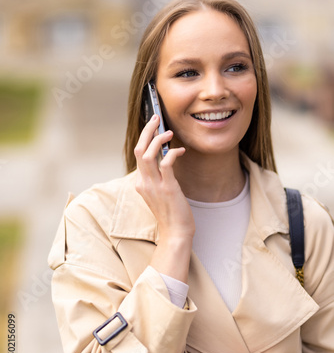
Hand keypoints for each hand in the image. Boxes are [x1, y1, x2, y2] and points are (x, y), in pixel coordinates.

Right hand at [134, 115, 194, 281]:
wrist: (176, 234)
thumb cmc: (171, 214)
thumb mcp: (160, 194)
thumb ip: (158, 178)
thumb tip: (165, 160)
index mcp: (141, 183)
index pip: (138, 154)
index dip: (145, 138)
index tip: (152, 126)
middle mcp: (143, 183)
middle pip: (139, 150)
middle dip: (146, 131)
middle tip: (155, 118)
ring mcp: (154, 186)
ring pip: (148, 154)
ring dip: (157, 139)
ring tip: (168, 132)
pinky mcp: (167, 188)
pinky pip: (166, 164)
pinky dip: (172, 153)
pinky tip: (180, 151)